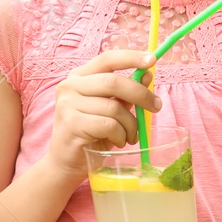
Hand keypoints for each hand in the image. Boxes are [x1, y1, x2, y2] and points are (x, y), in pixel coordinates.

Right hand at [45, 49, 160, 181]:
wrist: (66, 163)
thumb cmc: (91, 133)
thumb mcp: (110, 109)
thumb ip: (126, 92)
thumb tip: (147, 74)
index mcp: (79, 76)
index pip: (107, 59)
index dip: (131, 58)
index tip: (152, 60)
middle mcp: (70, 86)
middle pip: (113, 82)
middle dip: (140, 94)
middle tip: (156, 107)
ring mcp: (68, 104)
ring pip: (114, 108)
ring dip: (130, 124)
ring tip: (130, 136)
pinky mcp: (72, 124)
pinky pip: (109, 125)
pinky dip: (120, 135)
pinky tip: (117, 142)